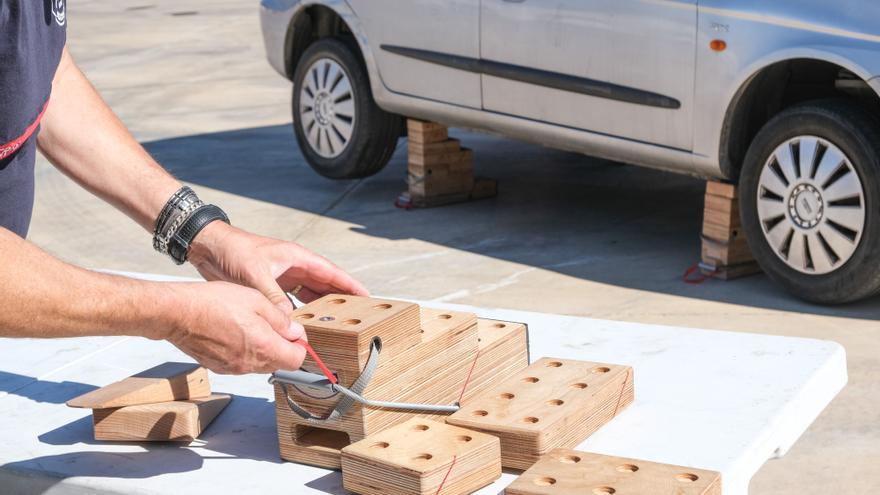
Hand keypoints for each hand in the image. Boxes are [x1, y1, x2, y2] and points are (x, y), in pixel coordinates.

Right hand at [161, 281, 307, 373]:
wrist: (177, 313)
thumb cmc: (213, 303)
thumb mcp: (256, 301)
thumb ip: (280, 319)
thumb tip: (295, 332)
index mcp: (264, 347)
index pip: (297, 360)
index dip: (300, 345)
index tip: (294, 331)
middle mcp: (250, 364)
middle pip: (279, 363)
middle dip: (282, 346)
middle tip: (272, 324)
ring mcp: (233, 368)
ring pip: (260, 363)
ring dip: (263, 347)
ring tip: (251, 324)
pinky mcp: (219, 367)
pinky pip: (241, 362)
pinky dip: (245, 350)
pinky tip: (234, 331)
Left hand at [188, 222, 368, 313]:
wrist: (209, 247)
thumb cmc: (234, 251)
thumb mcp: (255, 275)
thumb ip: (274, 298)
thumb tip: (289, 321)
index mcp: (297, 258)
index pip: (331, 273)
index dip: (350, 285)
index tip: (366, 297)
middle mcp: (294, 266)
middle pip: (325, 285)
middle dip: (340, 300)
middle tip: (355, 316)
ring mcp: (284, 276)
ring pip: (310, 294)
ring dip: (320, 308)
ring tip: (334, 325)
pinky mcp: (273, 286)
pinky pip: (294, 301)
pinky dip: (301, 313)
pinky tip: (304, 326)